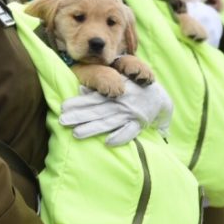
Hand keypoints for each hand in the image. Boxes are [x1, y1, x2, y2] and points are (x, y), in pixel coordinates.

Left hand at [59, 79, 173, 145]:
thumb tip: (82, 89)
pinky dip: (120, 137)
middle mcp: (121, 104)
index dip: (79, 102)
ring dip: (93, 129)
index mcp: (116, 91)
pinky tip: (108, 143)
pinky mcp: (138, 125)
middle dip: (80, 116)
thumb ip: (102, 85)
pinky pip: (129, 133)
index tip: (63, 106)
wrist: (160, 98)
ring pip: (109, 123)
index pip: (94, 98)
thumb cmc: (135, 88)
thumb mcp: (120, 81)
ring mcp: (130, 115)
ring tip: (76, 134)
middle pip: (97, 111)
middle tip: (62, 120)